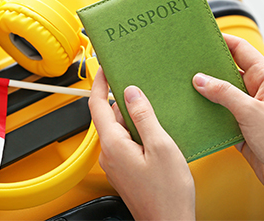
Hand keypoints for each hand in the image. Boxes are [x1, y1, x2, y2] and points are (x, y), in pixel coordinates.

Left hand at [89, 68, 194, 219]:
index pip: (96, 105)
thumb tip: (131, 93)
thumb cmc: (167, 195)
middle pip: (109, 116)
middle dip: (122, 100)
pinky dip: (136, 131)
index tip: (103, 69)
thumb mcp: (161, 147)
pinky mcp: (125, 169)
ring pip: (119, 129)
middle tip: (139, 86)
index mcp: (113, 144)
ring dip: (132, 117)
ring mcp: (116, 163)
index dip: (98, 83)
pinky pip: (125, 142)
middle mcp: (109, 154)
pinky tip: (154, 132)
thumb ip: (144, 117)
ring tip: (153, 110)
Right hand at [193, 33, 263, 212]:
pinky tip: (192, 113)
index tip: (200, 38)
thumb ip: (224, 93)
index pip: (240, 50)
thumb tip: (200, 79)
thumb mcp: (252, 112)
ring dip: (204, 94)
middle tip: (184, 64)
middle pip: (226, 71)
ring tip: (182, 89)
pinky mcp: (239, 127)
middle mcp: (255, 91)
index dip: (221, 40)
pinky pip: (218, 115)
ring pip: (220, 94)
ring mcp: (247, 109)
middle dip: (206, 68)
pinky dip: (206, 114)